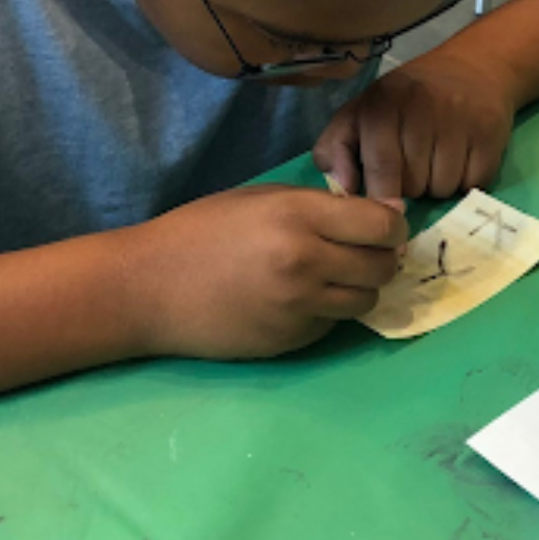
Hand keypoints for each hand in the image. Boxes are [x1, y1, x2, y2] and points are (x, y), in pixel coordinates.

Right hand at [118, 185, 407, 359]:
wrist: (147, 289)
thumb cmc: (201, 231)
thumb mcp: (261, 199)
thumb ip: (321, 206)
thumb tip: (384, 216)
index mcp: (298, 216)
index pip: (382, 225)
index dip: (391, 226)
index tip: (382, 228)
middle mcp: (306, 261)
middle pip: (382, 266)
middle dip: (380, 258)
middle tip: (359, 254)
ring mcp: (299, 306)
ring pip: (365, 300)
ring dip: (357, 289)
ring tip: (329, 278)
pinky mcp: (290, 340)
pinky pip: (332, 324)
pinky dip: (326, 312)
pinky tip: (296, 301)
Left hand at [313, 51, 516, 199]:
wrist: (472, 69)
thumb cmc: (405, 99)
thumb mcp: (361, 111)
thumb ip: (337, 147)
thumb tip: (343, 188)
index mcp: (384, 102)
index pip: (381, 166)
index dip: (381, 196)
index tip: (385, 209)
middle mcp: (423, 107)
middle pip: (414, 184)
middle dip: (410, 187)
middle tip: (413, 167)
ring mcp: (460, 120)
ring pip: (443, 188)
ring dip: (438, 186)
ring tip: (437, 161)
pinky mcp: (491, 134)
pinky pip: (473, 184)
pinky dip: (466, 182)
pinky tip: (461, 159)